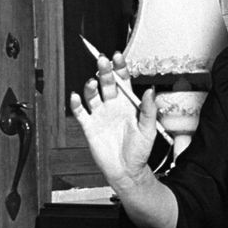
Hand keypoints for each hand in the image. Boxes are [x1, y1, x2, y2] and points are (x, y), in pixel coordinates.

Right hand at [70, 52, 157, 188]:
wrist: (127, 171)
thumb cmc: (139, 151)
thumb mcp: (149, 130)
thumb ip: (149, 110)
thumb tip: (151, 91)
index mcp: (128, 104)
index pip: (123, 81)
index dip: (120, 68)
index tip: (118, 57)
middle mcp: (113, 106)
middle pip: (106, 83)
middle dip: (104, 71)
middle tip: (102, 60)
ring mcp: (100, 115)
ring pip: (92, 95)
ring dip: (90, 86)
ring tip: (92, 83)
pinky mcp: (89, 126)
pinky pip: (80, 112)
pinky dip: (76, 104)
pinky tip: (76, 97)